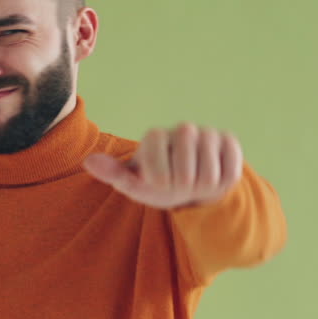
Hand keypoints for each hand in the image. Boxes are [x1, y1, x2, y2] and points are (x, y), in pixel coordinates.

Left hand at [82, 122, 242, 209]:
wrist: (191, 188)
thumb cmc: (158, 185)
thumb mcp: (135, 185)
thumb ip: (113, 174)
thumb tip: (88, 162)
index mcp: (155, 136)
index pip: (159, 154)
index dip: (160, 176)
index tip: (158, 182)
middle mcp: (182, 129)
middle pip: (186, 166)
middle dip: (182, 185)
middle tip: (179, 185)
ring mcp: (207, 133)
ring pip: (209, 172)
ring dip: (202, 186)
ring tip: (195, 184)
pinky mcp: (229, 142)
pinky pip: (229, 170)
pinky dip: (220, 183)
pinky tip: (212, 178)